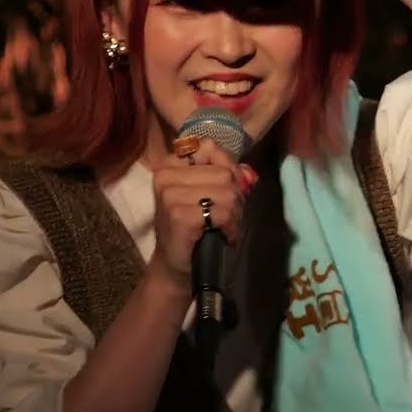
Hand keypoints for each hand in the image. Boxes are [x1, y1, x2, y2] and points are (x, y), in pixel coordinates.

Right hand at [149, 138, 256, 286]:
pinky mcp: (179, 215)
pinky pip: (222, 212)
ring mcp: (170, 195)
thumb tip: (246, 172)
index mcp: (169, 163)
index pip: (210, 147)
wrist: (176, 264)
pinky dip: (230, 226)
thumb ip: (224, 174)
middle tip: (227, 216)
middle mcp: (165, 175)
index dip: (228, 168)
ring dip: (234, 213)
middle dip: (235, 196)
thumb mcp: (205, 193)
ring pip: (227, 192)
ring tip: (224, 226)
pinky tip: (224, 235)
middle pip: (225, 172)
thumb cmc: (193, 226)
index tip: (226, 190)